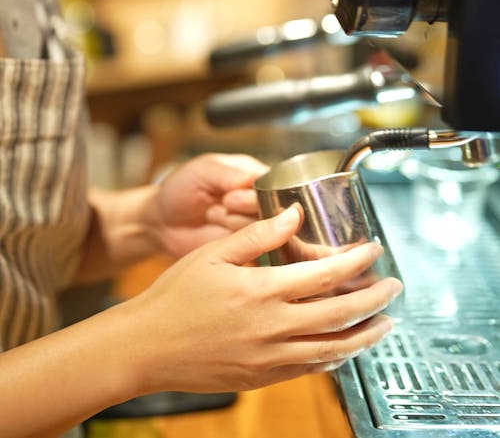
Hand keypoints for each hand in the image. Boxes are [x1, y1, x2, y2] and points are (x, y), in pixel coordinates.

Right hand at [122, 205, 402, 395]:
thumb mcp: (212, 254)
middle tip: (394, 287)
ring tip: (384, 323)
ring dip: (364, 334)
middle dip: (374, 299)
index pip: (325, 274)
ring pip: (333, 348)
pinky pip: (310, 369)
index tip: (374, 250)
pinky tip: (344, 347)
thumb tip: (293, 214)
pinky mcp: (263, 378)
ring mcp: (270, 357)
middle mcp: (272, 327)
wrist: (146, 347)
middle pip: (340, 313)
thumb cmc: (174, 297)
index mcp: (261, 290)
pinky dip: (334, 357)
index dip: (357, 261)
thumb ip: (258, 234)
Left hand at [149, 152, 268, 257]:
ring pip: (265, 229)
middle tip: (225, 203)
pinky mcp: (246, 248)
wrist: (161, 223)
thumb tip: (251, 178)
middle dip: (246, 207)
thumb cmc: (180, 188)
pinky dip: (242, 245)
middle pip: (272, 207)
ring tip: (212, 214)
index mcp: (252, 174)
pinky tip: (222, 234)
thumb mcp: (201, 171)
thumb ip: (226, 174)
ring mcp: (252, 225)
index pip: (271, 183)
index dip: (255, 192)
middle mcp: (257, 200)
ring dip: (236, 223)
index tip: (231, 196)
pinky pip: (257, 250)